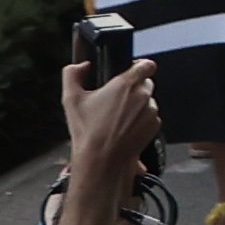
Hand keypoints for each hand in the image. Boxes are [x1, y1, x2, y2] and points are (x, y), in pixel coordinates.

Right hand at [62, 54, 161, 185]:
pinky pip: (150, 117)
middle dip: (134, 88)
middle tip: (116, 100)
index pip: (146, 65)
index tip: (132, 70)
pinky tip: (125, 128)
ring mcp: (151, 112)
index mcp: (126, 84)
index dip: (139, 66)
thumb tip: (82, 65)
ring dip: (137, 105)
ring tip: (118, 117)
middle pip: (145, 83)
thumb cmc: (88, 131)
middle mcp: (143, 96)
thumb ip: (72, 74)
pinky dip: (141, 120)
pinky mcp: (154, 127)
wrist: (103, 160)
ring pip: (148, 101)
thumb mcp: (70, 99)